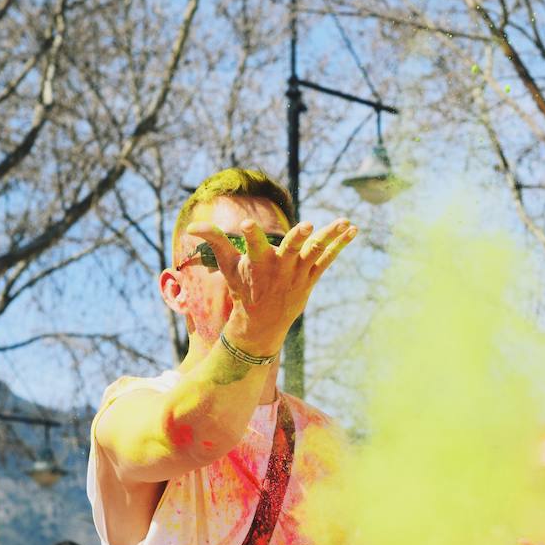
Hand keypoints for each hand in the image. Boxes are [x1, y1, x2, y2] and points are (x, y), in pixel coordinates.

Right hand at [188, 217, 358, 354]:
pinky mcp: (311, 277)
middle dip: (298, 238)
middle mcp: (280, 267)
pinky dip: (340, 245)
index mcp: (258, 263)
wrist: (262, 322)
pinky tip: (353, 230)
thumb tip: (191, 227)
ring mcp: (298, 273)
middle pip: (291, 249)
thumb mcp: (227, 266)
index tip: (246, 224)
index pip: (252, 245)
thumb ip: (214, 242)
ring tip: (344, 221)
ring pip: (316, 252)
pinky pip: (328, 259)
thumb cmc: (243, 288)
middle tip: (307, 226)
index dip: (250, 234)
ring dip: (331, 236)